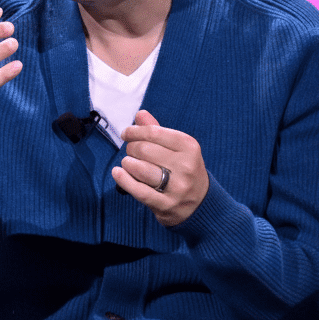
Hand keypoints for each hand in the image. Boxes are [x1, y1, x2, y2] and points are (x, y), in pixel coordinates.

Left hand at [111, 110, 208, 226]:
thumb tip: (140, 114)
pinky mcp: (166, 205)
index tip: (126, 134)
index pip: (154, 132)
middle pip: (144, 150)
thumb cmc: (184, 169)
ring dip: (127, 163)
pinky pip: (138, 190)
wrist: (201, 203)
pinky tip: (117, 173)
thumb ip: (158, 131)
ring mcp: (177, 187)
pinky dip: (123, 180)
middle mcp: (186, 166)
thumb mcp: (178, 148)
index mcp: (189, 147)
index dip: (135, 131)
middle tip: (131, 151)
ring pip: (140, 169)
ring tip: (128, 163)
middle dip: (131, 148)